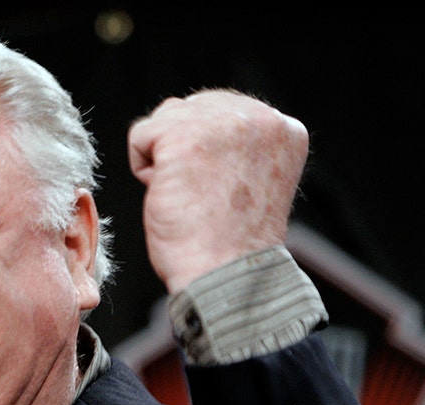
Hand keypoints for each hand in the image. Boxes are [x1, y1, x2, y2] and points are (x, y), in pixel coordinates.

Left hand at [127, 89, 308, 293]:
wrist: (226, 275)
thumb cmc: (229, 241)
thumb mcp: (249, 176)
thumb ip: (233, 143)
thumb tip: (184, 113)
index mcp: (283, 127)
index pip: (221, 110)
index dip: (204, 152)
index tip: (219, 190)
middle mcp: (261, 116)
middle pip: (189, 108)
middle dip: (180, 151)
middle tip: (201, 195)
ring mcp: (223, 123)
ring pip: (164, 119)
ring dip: (162, 158)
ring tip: (187, 193)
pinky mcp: (184, 137)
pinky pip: (140, 135)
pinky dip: (143, 168)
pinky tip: (169, 193)